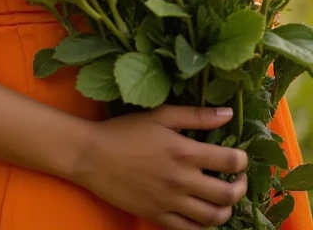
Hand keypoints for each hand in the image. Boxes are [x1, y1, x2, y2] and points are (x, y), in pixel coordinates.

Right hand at [71, 105, 247, 229]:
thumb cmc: (125, 130)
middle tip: (238, 180)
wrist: (92, 155)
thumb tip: (228, 114)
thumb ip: (195, 115)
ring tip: (223, 198)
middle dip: (240, 188)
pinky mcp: (158, 217)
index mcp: (183, 151)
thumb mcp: (160, 115)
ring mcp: (170, 202)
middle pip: (227, 194)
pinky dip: (203, 225)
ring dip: (226, 209)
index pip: (230, 161)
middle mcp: (181, 180)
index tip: (239, 157)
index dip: (241, 159)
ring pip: (213, 217)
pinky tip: (202, 212)